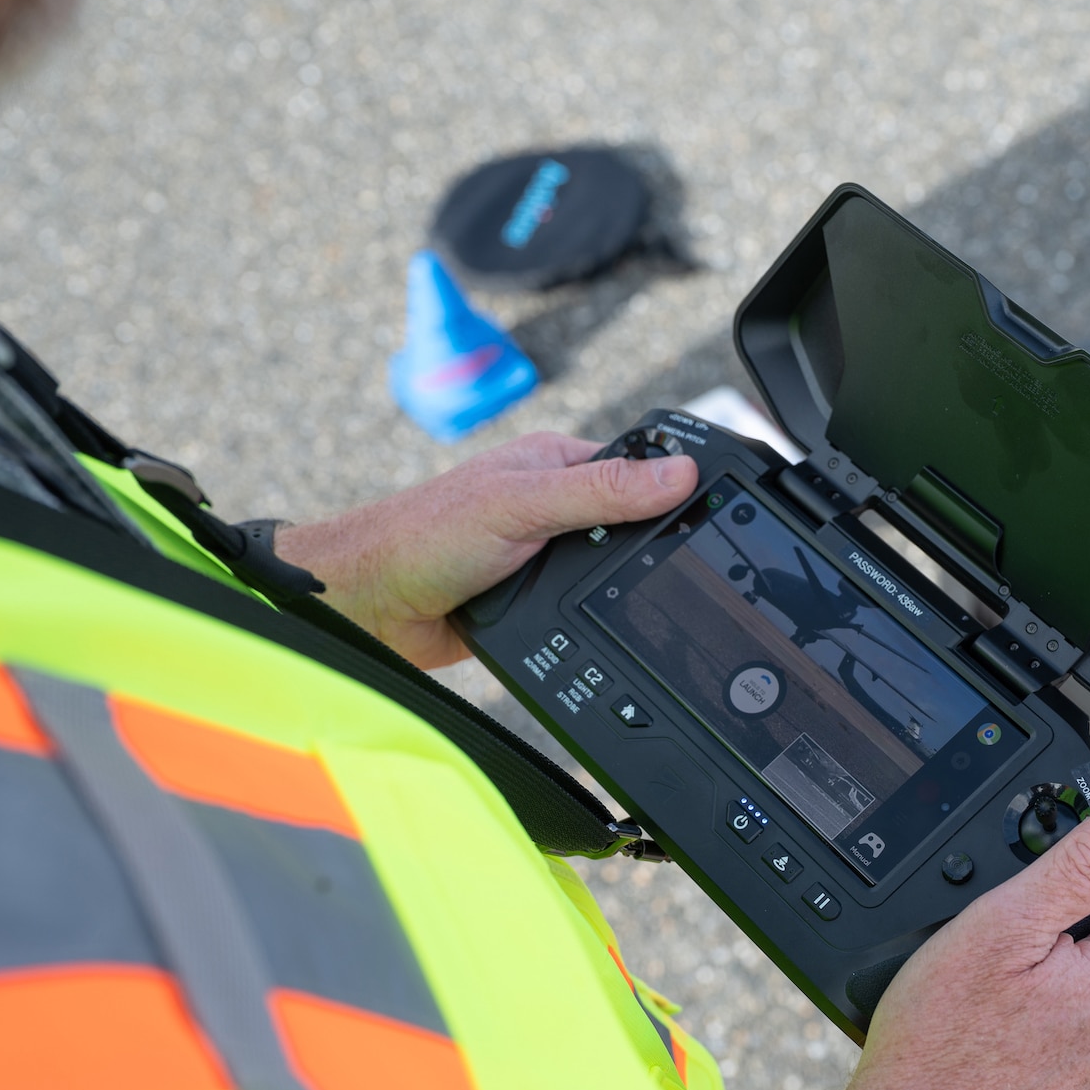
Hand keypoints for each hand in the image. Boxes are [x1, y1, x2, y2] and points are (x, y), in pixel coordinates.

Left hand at [275, 431, 696, 669]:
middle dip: (654, 545)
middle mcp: (553, 504)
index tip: (720, 511)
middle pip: (633, 523)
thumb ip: (600, 490)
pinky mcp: (536, 601)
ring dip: (622, 588)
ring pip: (613, 571)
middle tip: (693, 570)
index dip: (675, 486)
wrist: (370, 608)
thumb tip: (680, 474)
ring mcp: (545, 554)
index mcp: (554, 462)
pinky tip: (614, 627)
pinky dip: (599, 619)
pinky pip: (587, 609)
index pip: (638, 466)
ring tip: (655, 602)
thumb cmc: (423, 537)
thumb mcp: (522, 504)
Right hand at [755, 791, 1089, 1089]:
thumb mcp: (1008, 922)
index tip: (1028, 894)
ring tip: (981, 1000)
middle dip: (1061, 934)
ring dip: (1047, 986)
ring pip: (1086, 997)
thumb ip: (1088, 862)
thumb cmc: (942, 1041)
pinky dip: (1033, 1034)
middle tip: (992, 948)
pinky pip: (1064, 1046)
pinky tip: (985, 1040)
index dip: (1080, 879)